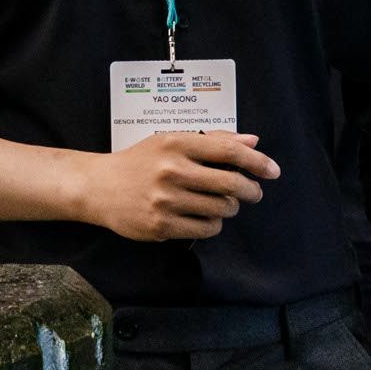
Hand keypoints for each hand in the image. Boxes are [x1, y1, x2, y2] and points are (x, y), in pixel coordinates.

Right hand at [86, 131, 280, 241]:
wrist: (98, 187)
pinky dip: (213, 225)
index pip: (229, 151)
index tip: (272, 171)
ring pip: (221, 209)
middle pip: (231, 184)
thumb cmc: (138, 162)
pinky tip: (205, 218)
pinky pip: (205, 229)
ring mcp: (166, 199)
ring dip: (229, 208)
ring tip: (222, 204)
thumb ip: (213, 141)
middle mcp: (172, 170)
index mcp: (176, 143)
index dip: (257, 163)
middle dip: (250, 191)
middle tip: (252, 193)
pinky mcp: (161, 224)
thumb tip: (252, 142)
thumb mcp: (171, 141)